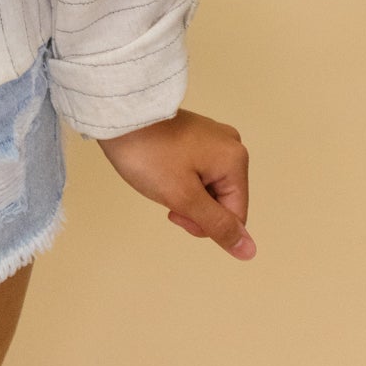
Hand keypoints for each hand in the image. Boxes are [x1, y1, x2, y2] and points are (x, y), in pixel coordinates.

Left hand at [95, 107, 254, 258]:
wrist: (117, 115)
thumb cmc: (149, 155)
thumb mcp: (184, 197)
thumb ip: (218, 226)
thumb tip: (249, 250)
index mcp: (235, 159)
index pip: (235, 216)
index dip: (204, 224)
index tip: (175, 211)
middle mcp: (230, 144)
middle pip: (222, 200)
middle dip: (193, 207)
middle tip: (166, 191)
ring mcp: (211, 137)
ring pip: (207, 187)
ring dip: (185, 194)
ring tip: (161, 177)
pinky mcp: (194, 134)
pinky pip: (196, 170)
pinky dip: (179, 178)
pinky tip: (162, 168)